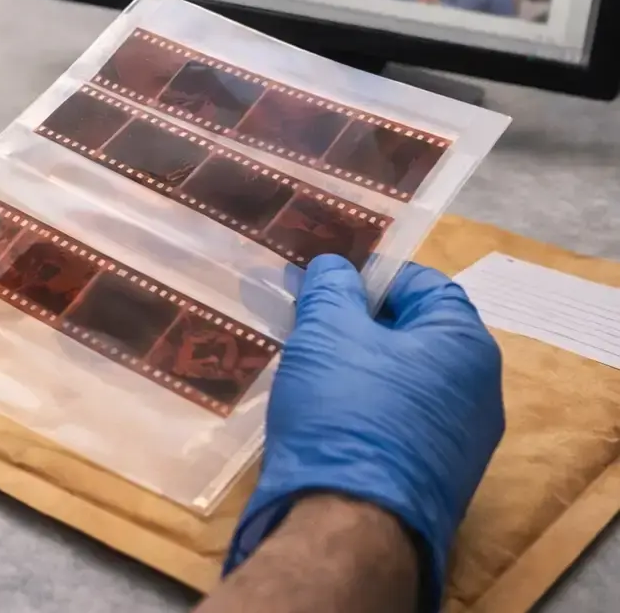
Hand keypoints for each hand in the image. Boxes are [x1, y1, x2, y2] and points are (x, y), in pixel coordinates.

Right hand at [226, 256, 503, 608]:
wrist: (350, 525)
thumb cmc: (345, 410)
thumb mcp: (326, 332)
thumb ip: (331, 289)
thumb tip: (334, 266)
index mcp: (466, 345)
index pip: (425, 284)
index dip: (375, 276)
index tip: (327, 282)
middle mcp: (479, 390)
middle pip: (416, 334)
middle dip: (362, 323)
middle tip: (311, 321)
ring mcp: (461, 440)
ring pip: (406, 380)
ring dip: (361, 366)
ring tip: (310, 364)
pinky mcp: (434, 476)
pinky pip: (401, 422)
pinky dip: (367, 408)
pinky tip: (325, 411)